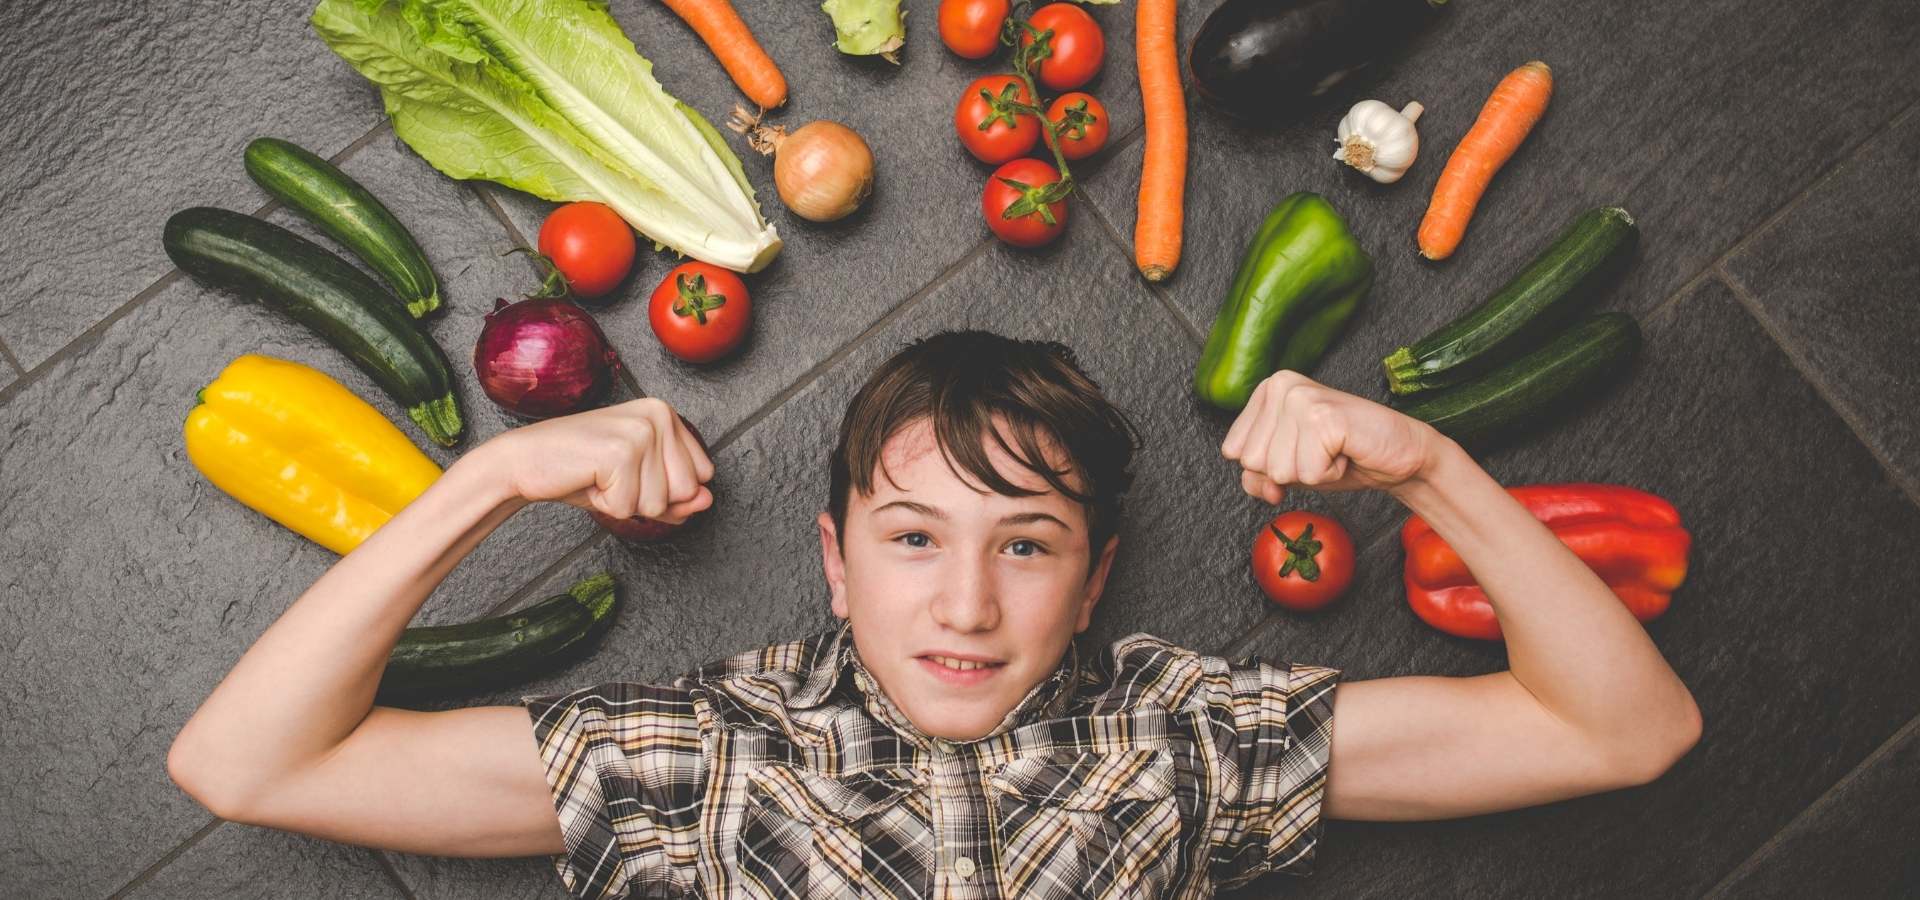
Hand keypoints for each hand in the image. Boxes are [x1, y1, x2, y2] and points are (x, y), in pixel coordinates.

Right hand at [482, 398, 713, 523]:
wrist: (524, 461)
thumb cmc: (581, 471)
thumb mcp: (638, 485)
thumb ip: (677, 496)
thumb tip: (708, 500)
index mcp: (666, 414)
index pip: (701, 477)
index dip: (666, 490)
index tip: (631, 474)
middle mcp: (658, 415)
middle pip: (685, 492)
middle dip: (646, 499)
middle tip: (612, 477)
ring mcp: (641, 431)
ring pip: (658, 503)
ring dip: (624, 503)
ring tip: (599, 477)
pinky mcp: (620, 451)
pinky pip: (629, 507)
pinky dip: (606, 504)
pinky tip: (588, 479)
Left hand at [1220, 371, 1441, 503]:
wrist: (1399, 454)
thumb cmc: (1343, 457)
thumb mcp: (1289, 468)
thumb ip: (1258, 476)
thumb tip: (1261, 486)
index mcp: (1266, 389)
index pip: (1234, 451)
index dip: (1268, 467)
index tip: (1302, 451)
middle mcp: (1279, 385)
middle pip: (1252, 462)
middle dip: (1290, 471)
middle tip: (1322, 451)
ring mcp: (1300, 398)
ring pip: (1278, 471)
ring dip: (1311, 473)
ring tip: (1334, 450)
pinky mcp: (1322, 417)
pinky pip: (1307, 474)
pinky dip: (1330, 474)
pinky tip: (1345, 452)